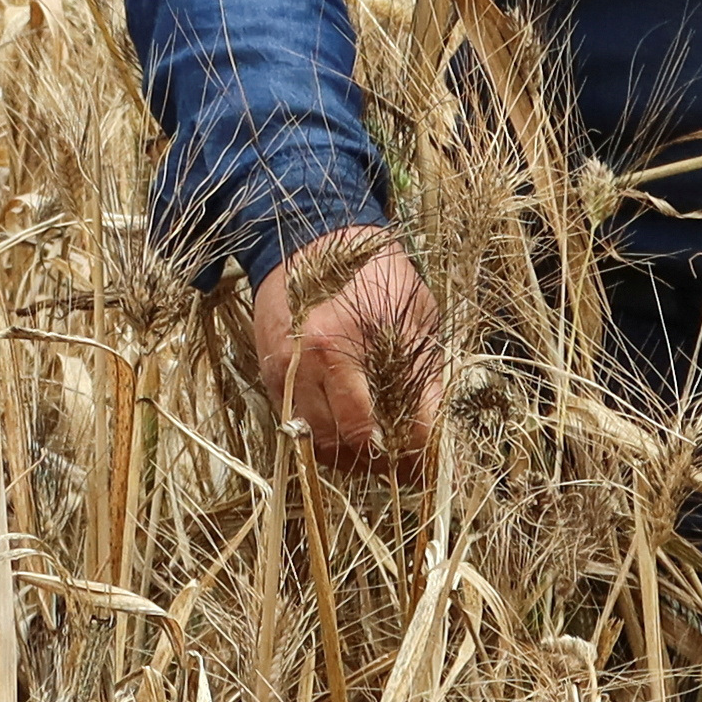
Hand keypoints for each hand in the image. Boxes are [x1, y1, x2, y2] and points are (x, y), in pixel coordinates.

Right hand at [252, 232, 435, 473]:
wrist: (311, 239)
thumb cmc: (372, 272)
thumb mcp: (413, 314)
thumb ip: (422, 372)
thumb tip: (432, 427)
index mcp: (343, 345)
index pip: (379, 427)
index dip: (410, 452)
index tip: (428, 457)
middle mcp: (307, 365)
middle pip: (345, 445)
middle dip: (381, 462)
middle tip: (405, 462)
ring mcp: (283, 374)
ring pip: (316, 446)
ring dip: (349, 459)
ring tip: (378, 452)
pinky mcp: (268, 377)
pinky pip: (295, 429)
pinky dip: (322, 440)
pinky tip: (347, 433)